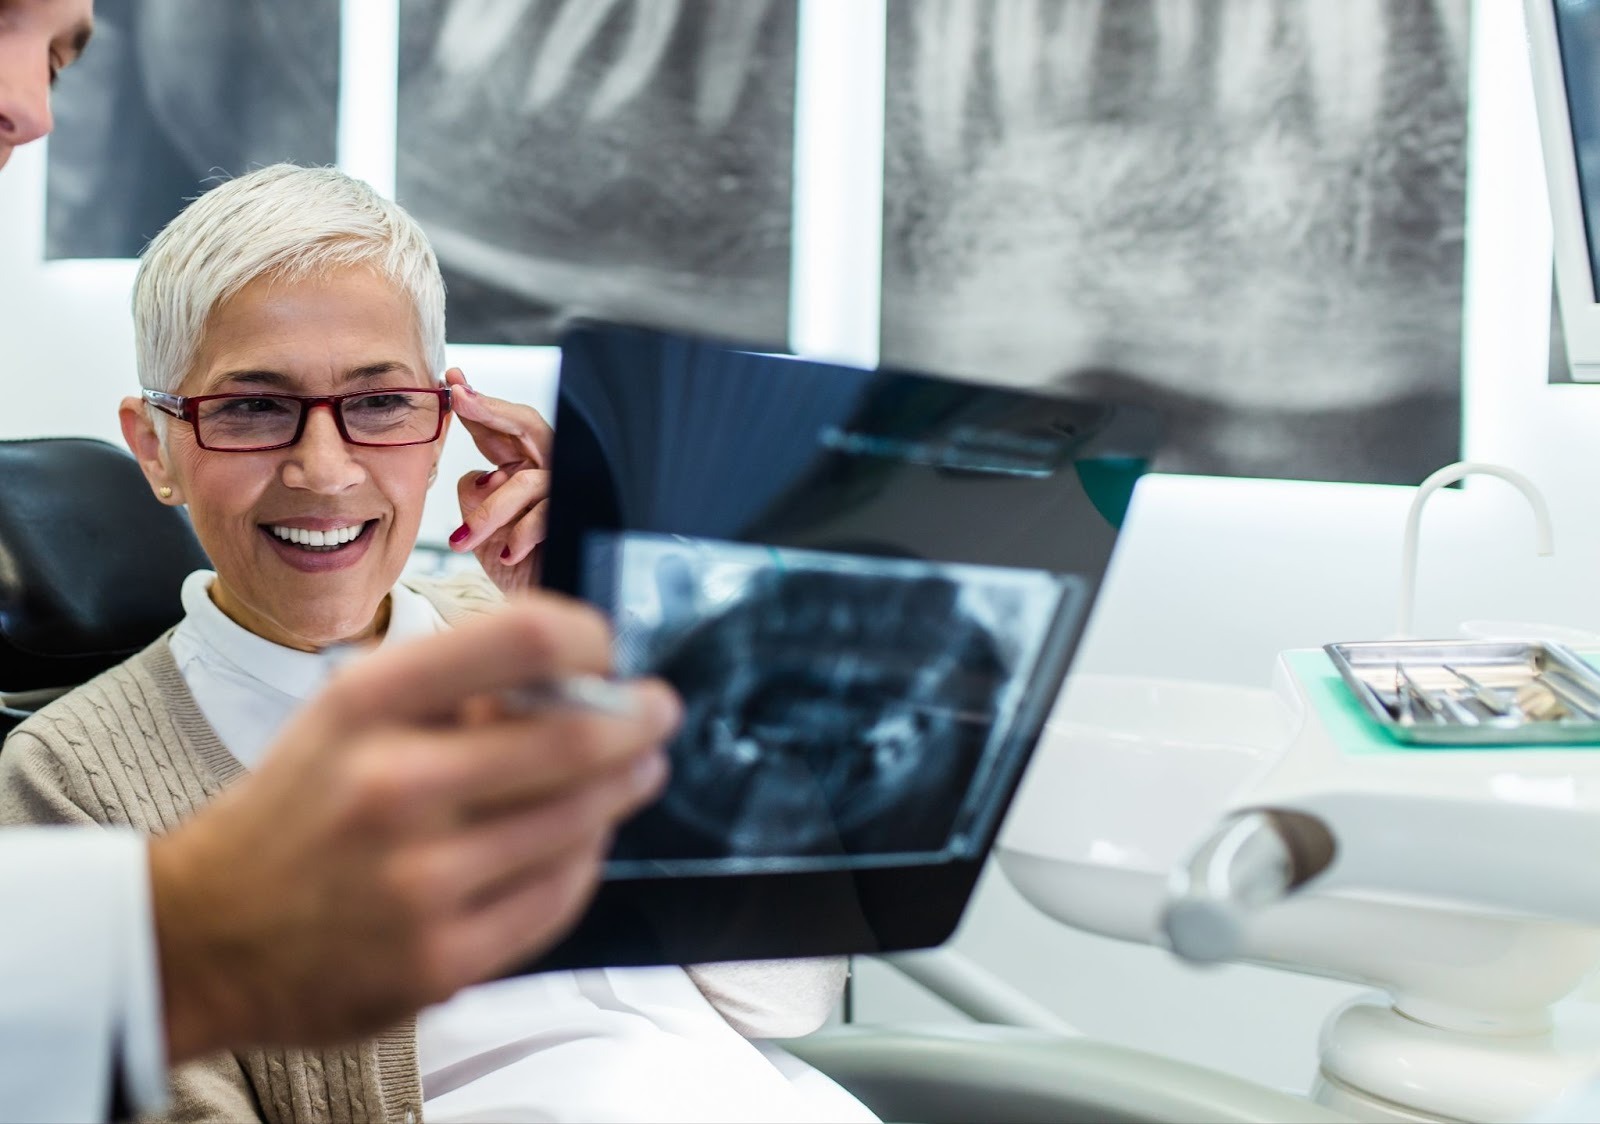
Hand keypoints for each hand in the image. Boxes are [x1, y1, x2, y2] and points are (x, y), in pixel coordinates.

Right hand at [149, 594, 678, 1063]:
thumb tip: (575, 668)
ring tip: (637, 769)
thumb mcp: (344, 715)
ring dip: (623, 786)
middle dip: (638, 717)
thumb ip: (451, 688)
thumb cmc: (295, 810)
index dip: (590, 637)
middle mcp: (393, 785)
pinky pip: (559, 895)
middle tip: (658, 710)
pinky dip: (585, 858)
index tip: (606, 648)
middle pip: (576, 734)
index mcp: (367, 704)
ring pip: (580, 819)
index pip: (524, 639)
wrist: (199, 939)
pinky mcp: (442, 959)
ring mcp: (420, 880)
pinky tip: (585, 839)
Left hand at [445, 369, 553, 594]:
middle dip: (490, 408)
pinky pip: (543, 516)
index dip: (475, 403)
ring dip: (490, 513)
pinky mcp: (573, 517)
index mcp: (522, 465)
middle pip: (526, 426)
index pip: (498, 427)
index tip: (451, 380)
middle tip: (459, 396)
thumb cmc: (513, 561)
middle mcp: (547, 470)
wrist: (541, 600)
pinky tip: (504, 553)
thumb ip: (474, 492)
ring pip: (524, 482)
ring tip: (463, 541)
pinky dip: (519, 536)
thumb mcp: (478, 524)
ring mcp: (564, 491)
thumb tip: (479, 477)